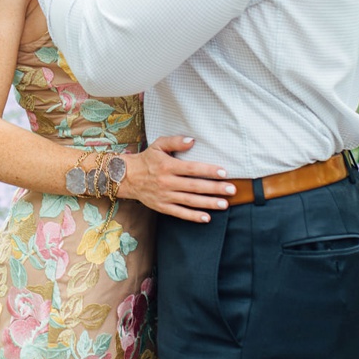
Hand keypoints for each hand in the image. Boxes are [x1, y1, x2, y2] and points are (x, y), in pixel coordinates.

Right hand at [119, 135, 235, 222]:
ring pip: (190, 201)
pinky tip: (207, 218)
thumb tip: (193, 140)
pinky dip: (193, 216)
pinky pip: (180, 213)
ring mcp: (165, 196)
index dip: (208, 170)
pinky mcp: (162, 207)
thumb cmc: (146, 159)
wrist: (126, 177)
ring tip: (224, 204)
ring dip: (208, 203)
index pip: (192, 169)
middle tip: (232, 190)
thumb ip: (175, 141)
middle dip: (214, 188)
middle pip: (194, 186)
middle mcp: (167, 182)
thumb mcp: (158, 145)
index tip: (224, 172)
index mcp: (168, 166)